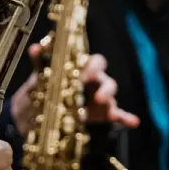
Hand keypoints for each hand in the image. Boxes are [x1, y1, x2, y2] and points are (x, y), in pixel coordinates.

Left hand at [10, 45, 139, 138]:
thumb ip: (41, 63)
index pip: (95, 62)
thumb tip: (34, 47)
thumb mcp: (39, 79)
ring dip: (109, 102)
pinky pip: (117, 115)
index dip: (92, 67)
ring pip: (111, 98)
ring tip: (105, 110)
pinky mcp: (100, 115)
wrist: (36, 114)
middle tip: (95, 96)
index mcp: (83, 70)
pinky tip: (133, 122)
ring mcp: (98, 99)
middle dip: (104, 87)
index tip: (83, 74)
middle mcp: (94, 82)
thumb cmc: (42, 90)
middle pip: (107, 80)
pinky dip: (125, 118)